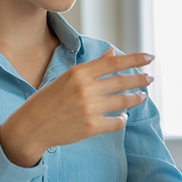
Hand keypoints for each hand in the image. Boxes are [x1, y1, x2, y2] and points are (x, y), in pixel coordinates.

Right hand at [0, 49, 153, 166]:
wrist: (30, 127)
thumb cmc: (47, 100)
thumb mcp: (66, 78)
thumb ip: (91, 67)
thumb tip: (112, 53)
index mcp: (78, 73)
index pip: (113, 63)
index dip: (135, 59)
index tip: (149, 57)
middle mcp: (84, 88)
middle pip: (122, 81)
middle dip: (140, 79)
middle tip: (150, 79)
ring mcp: (88, 108)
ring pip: (123, 102)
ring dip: (135, 99)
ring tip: (141, 97)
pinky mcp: (90, 127)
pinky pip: (116, 122)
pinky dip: (122, 119)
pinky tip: (123, 117)